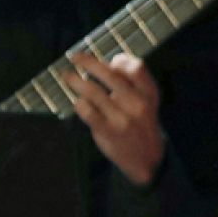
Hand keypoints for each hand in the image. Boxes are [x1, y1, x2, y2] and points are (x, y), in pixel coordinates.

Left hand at [64, 52, 165, 185]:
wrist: (146, 158)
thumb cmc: (141, 123)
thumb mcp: (147, 102)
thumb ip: (133, 84)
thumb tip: (104, 64)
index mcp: (149, 94)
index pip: (137, 67)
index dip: (121, 59)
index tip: (110, 59)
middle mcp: (137, 104)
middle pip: (110, 74)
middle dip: (88, 62)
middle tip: (75, 57)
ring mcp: (122, 118)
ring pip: (93, 91)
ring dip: (76, 81)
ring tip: (68, 76)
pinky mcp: (108, 131)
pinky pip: (87, 111)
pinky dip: (79, 103)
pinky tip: (77, 101)